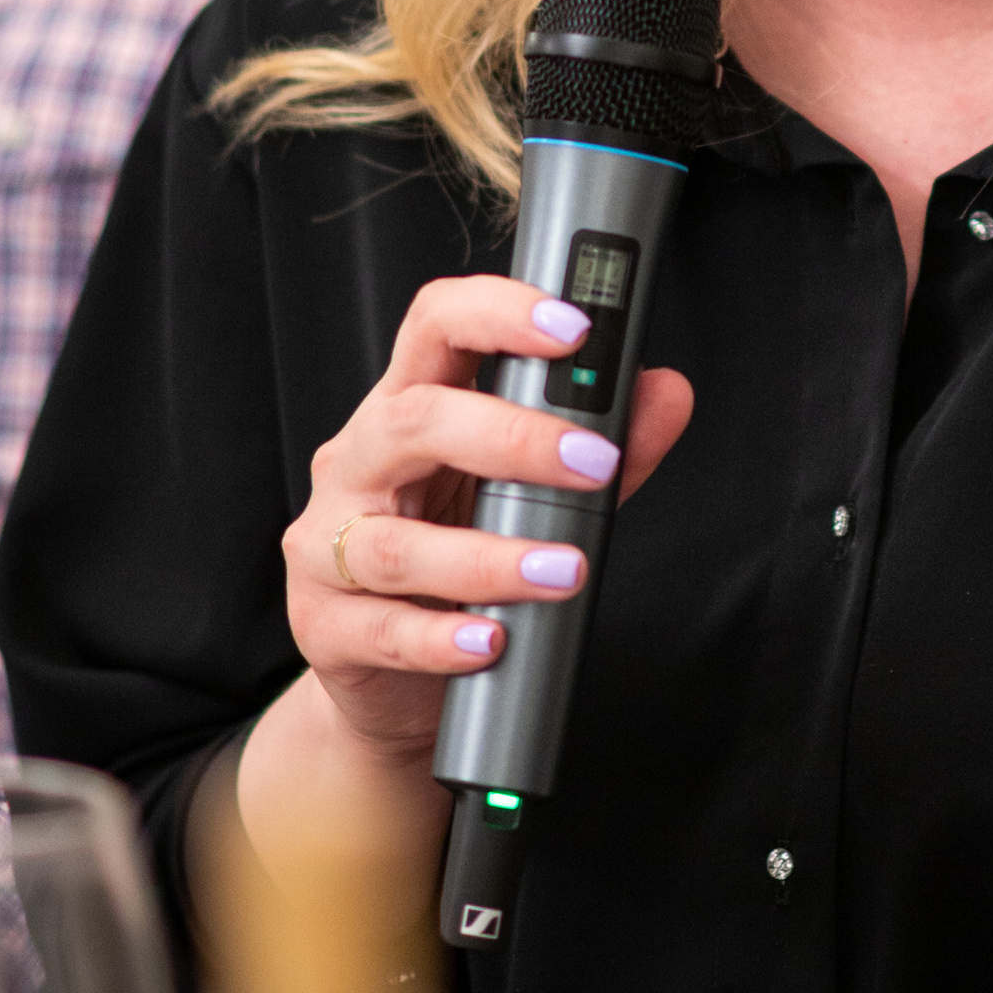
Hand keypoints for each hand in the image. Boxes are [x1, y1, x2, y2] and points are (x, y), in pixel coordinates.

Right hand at [283, 272, 693, 779]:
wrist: (395, 680)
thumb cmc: (457, 563)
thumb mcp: (532, 496)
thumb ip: (603, 448)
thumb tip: (666, 393)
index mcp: (408, 408)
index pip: (436, 326)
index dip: (499, 312)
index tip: (572, 328)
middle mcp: (359, 463)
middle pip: (415, 420)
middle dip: (512, 437)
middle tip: (594, 465)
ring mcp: (329, 545)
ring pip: (396, 542)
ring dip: (489, 559)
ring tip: (564, 571)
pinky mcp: (327, 626)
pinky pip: (383, 630)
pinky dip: (441, 639)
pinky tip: (489, 641)